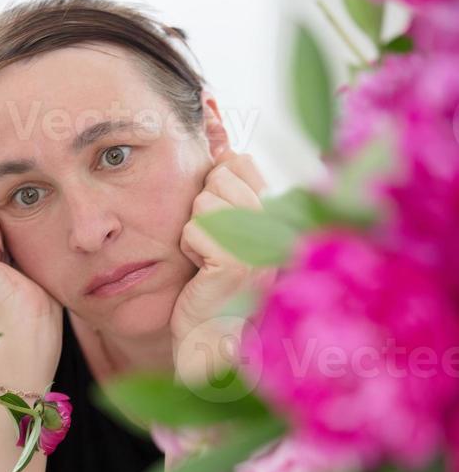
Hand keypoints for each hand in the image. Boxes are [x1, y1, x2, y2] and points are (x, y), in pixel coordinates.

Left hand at [170, 149, 276, 382]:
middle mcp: (281, 225)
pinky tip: (202, 274)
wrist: (210, 342)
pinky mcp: (236, 262)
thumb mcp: (226, 228)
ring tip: (208, 262)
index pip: (241, 161)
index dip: (217, 185)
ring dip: (194, 231)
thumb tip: (217, 130)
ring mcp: (262, 243)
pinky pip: (194, 227)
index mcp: (283, 212)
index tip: (220, 225)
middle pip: (221, 174)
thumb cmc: (213, 285)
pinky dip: (189, 248)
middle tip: (213, 247)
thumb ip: (230, 186)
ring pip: (205, 200)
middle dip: (204, 209)